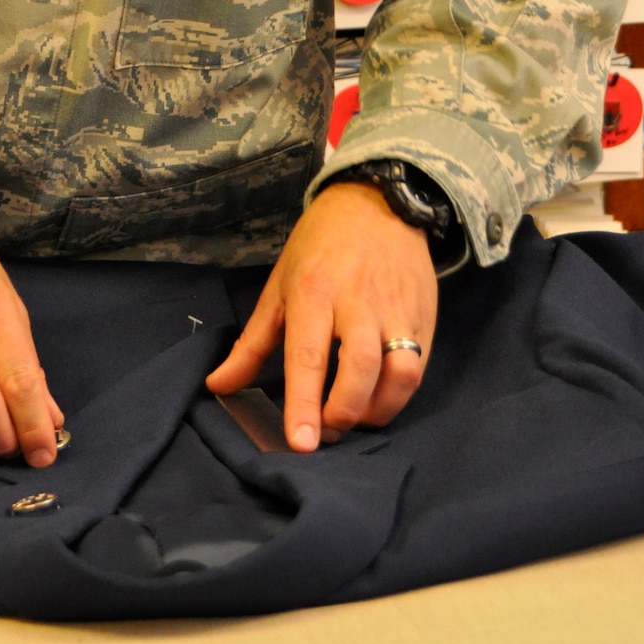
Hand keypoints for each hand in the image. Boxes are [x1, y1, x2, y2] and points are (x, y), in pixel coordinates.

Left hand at [205, 183, 437, 453]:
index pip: (308, 354)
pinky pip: (421, 365)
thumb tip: (218, 386)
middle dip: (344, 412)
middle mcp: (358, 301)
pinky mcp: (425, 314)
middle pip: (361, 368)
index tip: (301, 443)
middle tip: (325, 431)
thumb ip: (252, 343)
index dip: (304, 403)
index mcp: (313, 291)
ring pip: (401, 371)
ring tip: (355, 418)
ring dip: (379, 410)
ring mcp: (397, 308)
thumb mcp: (278, 287)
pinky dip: (400, 392)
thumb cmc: (318, 247)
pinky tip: (379, 398)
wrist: (377, 201)